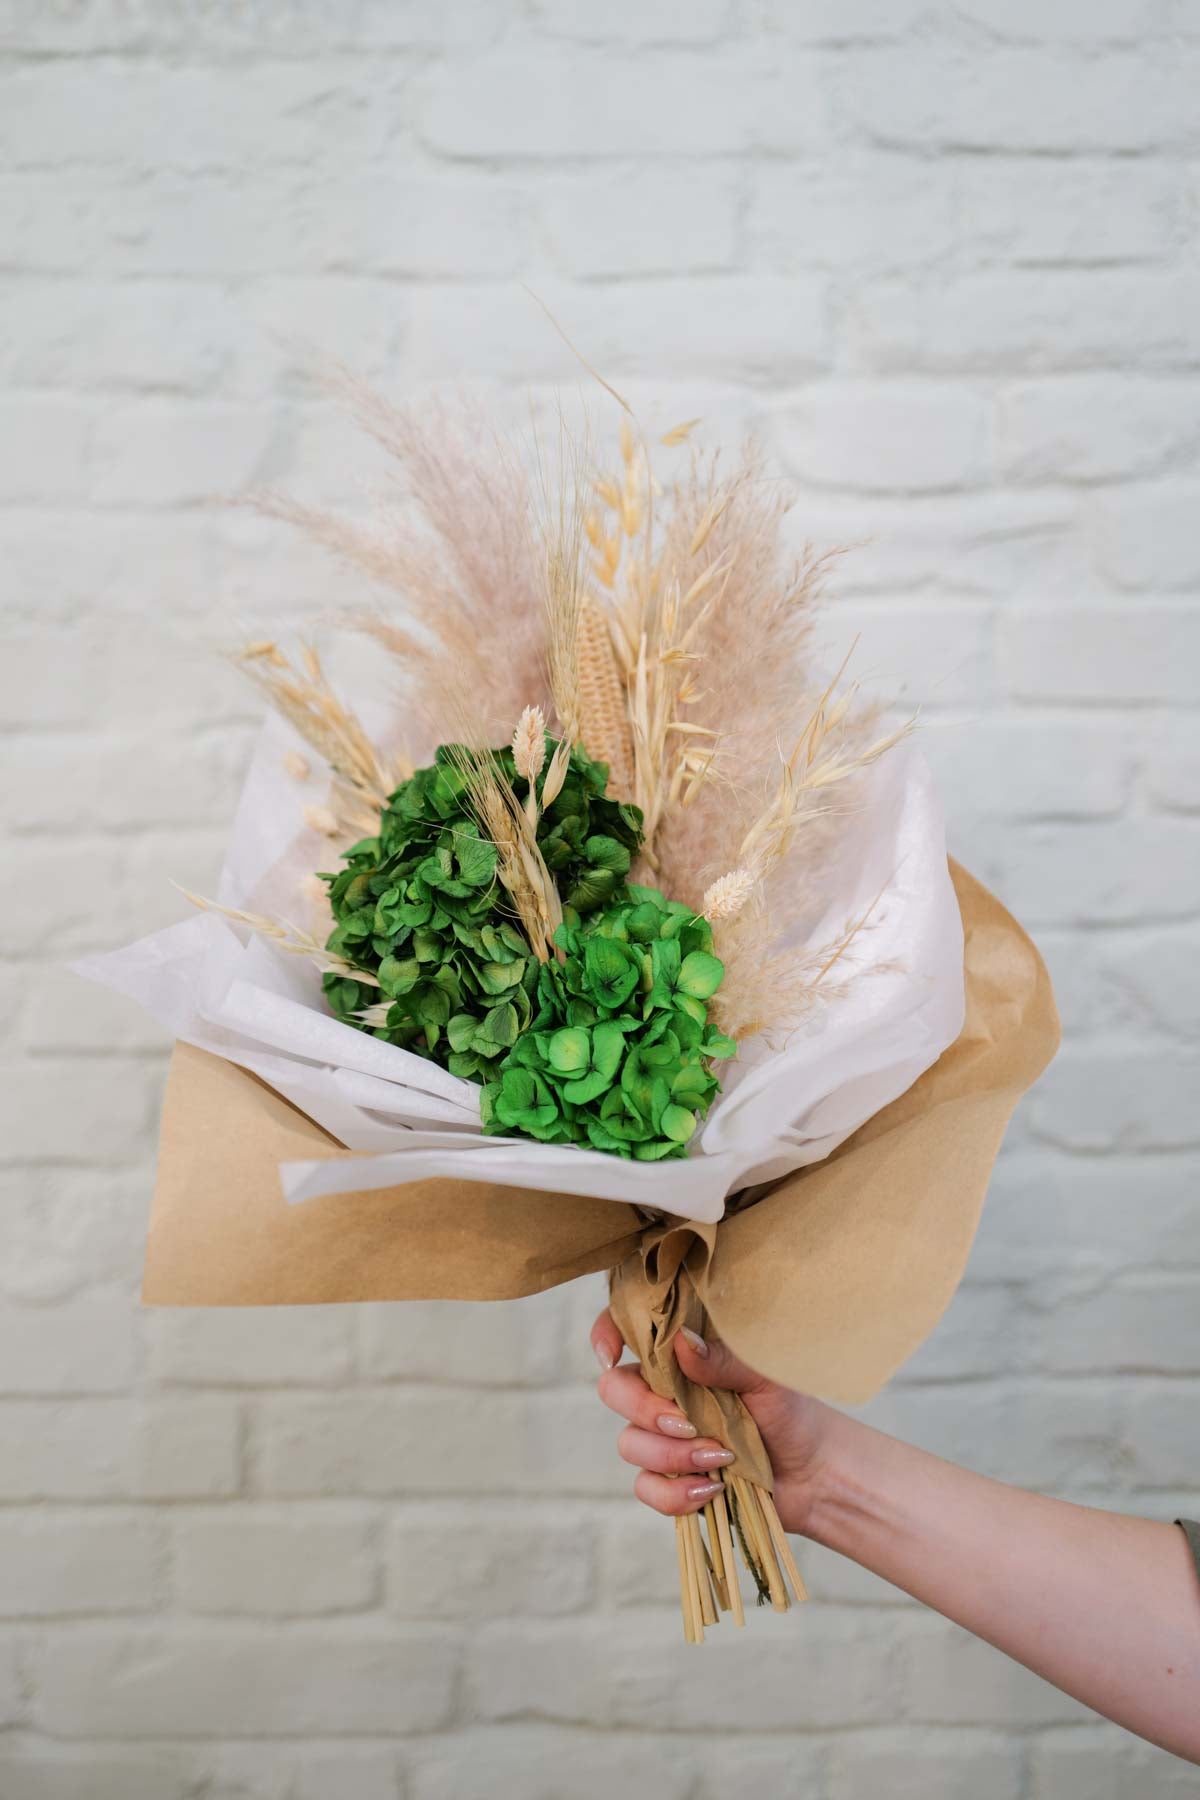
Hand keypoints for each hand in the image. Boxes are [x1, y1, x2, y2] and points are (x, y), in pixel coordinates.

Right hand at [591, 1307, 839, 1535]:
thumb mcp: (764, 1378)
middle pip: (614, 1390)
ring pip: (629, 1444)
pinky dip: (676, 1493)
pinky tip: (711, 1490)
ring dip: (673, 1455)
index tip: (612, 1353)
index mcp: (682, 1358)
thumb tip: (681, 1341)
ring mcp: (663, 1438)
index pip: (627, 1332)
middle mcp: (664, 1393)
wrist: (813, 1471)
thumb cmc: (791, 1412)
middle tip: (687, 1422)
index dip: (606, 1335)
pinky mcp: (671, 1480)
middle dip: (644, 1409)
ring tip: (721, 1459)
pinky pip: (646, 1488)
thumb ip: (722, 1359)